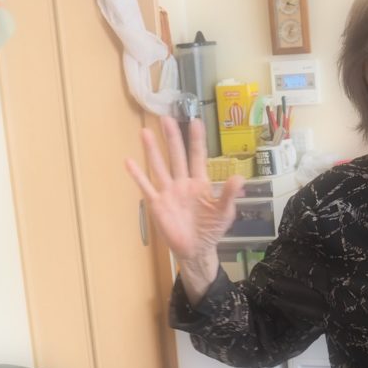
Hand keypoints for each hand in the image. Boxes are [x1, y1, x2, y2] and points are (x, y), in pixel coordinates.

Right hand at [125, 117, 242, 261]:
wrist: (196, 249)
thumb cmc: (211, 229)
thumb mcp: (224, 212)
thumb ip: (229, 194)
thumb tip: (239, 177)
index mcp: (200, 183)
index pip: (197, 157)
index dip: (197, 140)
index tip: (195, 122)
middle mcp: (182, 183)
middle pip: (176, 156)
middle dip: (173, 138)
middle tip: (167, 118)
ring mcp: (168, 192)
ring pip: (159, 167)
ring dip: (152, 150)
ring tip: (145, 132)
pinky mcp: (157, 204)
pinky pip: (146, 187)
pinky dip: (138, 175)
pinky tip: (129, 161)